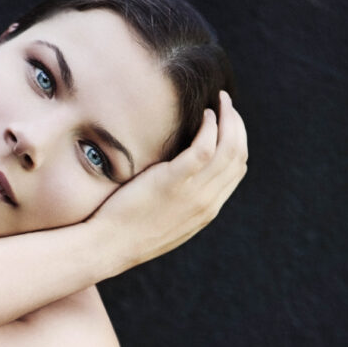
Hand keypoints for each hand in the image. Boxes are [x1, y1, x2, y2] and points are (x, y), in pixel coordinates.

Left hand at [91, 91, 247, 272]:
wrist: (109, 247)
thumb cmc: (128, 232)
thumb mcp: (165, 219)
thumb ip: (180, 200)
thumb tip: (181, 179)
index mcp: (206, 210)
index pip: (236, 170)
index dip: (237, 141)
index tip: (228, 123)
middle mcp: (206, 203)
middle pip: (238, 155)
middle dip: (237, 124)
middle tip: (227, 103)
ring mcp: (193, 194)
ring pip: (229, 148)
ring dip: (229, 118)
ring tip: (220, 100)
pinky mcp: (174, 182)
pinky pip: (204, 147)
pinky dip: (210, 126)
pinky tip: (203, 114)